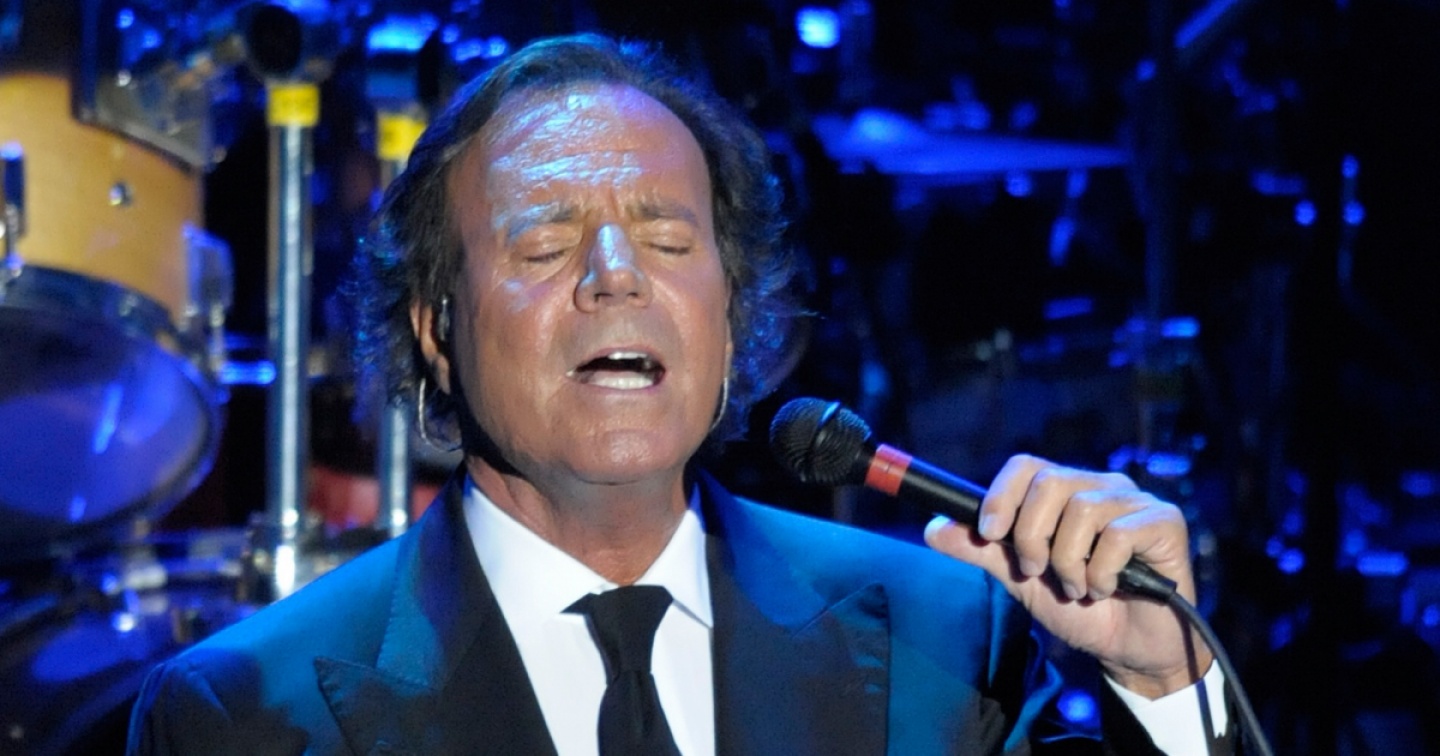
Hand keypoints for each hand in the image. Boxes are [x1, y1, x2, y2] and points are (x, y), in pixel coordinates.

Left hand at [923, 454, 1210, 697]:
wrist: (1128, 649)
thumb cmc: (1077, 608)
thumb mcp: (1020, 579)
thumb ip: (982, 551)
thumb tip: (933, 527)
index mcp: (1065, 491)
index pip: (1025, 466)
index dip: (1002, 494)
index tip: (989, 532)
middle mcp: (1100, 486)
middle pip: (1049, 482)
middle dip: (1031, 535)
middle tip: (1037, 571)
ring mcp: (1134, 501)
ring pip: (1081, 509)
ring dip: (1068, 562)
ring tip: (1077, 587)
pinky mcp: (1164, 522)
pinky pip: (1119, 534)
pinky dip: (1102, 572)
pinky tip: (1106, 589)